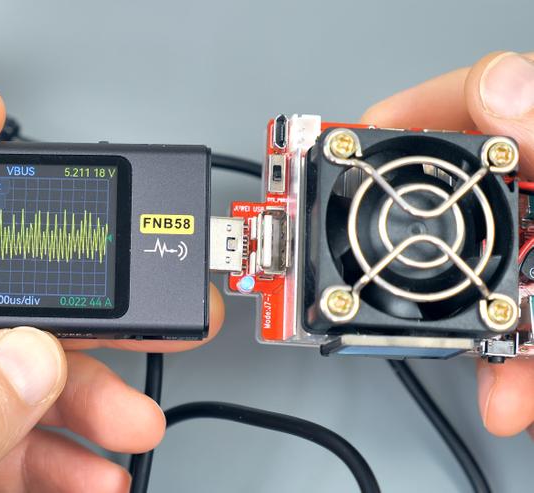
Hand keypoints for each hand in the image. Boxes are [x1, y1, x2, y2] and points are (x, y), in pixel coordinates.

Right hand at [362, 51, 533, 436]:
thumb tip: (499, 88)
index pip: (478, 102)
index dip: (405, 115)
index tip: (346, 144)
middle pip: (462, 205)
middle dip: (416, 250)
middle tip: (364, 265)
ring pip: (487, 285)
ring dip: (463, 334)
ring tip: (448, 355)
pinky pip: (522, 342)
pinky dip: (513, 377)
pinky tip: (511, 399)